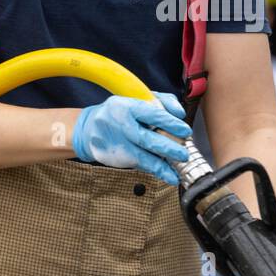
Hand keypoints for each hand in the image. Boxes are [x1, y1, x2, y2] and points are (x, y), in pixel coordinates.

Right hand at [71, 92, 190, 185]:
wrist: (89, 128)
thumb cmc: (120, 112)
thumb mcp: (138, 99)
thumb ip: (162, 101)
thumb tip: (179, 113)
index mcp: (127, 106)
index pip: (151, 113)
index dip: (170, 123)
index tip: (185, 130)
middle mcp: (120, 125)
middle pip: (146, 138)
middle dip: (167, 147)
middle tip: (184, 153)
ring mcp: (117, 143)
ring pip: (142, 156)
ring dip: (162, 165)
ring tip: (179, 169)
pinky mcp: (115, 158)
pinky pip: (139, 165)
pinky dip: (156, 171)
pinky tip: (169, 176)